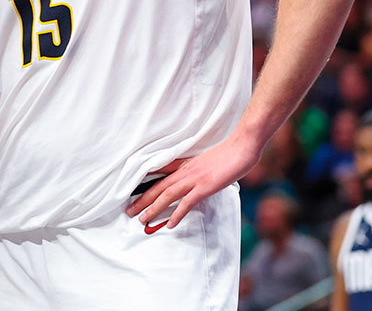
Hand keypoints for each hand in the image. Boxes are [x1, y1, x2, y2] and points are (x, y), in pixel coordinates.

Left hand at [125, 134, 260, 228]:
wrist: (241, 146)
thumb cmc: (229, 153)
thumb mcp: (208, 160)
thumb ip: (198, 169)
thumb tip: (196, 179)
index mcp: (185, 163)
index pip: (159, 172)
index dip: (145, 181)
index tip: (132, 189)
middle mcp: (185, 170)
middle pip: (158, 186)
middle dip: (142, 200)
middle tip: (129, 211)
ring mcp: (194, 178)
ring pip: (167, 195)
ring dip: (152, 208)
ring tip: (142, 219)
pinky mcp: (204, 186)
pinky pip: (186, 203)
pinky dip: (176, 214)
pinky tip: (170, 225)